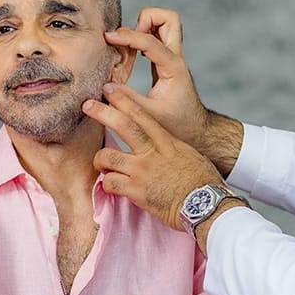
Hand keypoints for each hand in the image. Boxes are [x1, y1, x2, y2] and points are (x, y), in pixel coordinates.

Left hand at [83, 84, 223, 230]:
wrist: (207, 205)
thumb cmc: (203, 183)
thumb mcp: (189, 156)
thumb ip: (171, 149)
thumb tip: (163, 147)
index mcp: (166, 141)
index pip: (142, 115)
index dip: (123, 100)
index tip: (110, 90)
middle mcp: (152, 152)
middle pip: (122, 125)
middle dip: (102, 112)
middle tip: (87, 105)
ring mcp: (142, 171)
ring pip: (107, 156)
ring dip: (101, 160)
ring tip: (102, 165)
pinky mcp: (136, 191)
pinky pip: (110, 183)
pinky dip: (107, 185)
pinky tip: (112, 187)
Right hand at [102, 7, 209, 147]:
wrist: (195, 128)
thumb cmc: (177, 123)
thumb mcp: (151, 115)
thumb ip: (128, 101)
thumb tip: (105, 88)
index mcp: (174, 68)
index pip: (151, 41)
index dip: (128, 37)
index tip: (108, 38)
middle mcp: (175, 57)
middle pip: (169, 18)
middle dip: (146, 18)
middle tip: (129, 38)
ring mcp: (172, 56)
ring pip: (163, 23)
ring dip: (143, 25)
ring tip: (127, 46)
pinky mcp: (165, 60)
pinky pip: (154, 36)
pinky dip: (140, 37)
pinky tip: (130, 54)